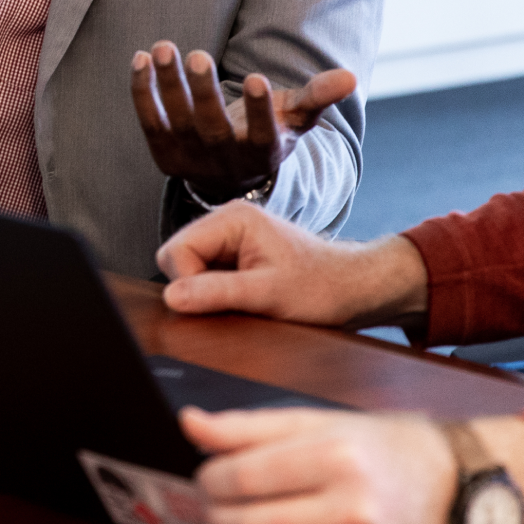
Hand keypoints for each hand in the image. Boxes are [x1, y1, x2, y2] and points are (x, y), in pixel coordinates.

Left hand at [132, 42, 355, 201]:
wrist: (229, 172)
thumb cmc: (267, 132)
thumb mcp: (295, 118)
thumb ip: (318, 96)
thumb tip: (350, 77)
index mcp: (261, 154)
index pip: (260, 134)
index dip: (257, 109)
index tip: (255, 79)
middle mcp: (224, 161)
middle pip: (210, 128)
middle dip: (203, 92)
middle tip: (198, 55)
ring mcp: (190, 160)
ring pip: (176, 123)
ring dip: (168, 85)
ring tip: (163, 48)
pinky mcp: (163, 154)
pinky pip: (149, 121)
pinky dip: (143, 92)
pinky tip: (141, 59)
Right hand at [157, 200, 428, 326]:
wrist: (351, 288)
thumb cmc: (320, 287)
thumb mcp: (267, 294)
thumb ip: (217, 292)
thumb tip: (171, 296)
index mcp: (233, 218)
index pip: (176, 250)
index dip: (187, 283)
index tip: (215, 304)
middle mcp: (227, 220)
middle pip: (178, 256)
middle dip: (195, 286)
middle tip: (234, 301)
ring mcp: (231, 236)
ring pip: (190, 267)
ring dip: (208, 291)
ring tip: (244, 299)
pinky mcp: (235, 253)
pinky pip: (205, 273)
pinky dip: (217, 292)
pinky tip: (244, 298)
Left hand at [181, 406, 458, 523]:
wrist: (458, 487)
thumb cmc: (387, 445)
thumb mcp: (324, 420)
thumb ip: (253, 426)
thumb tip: (191, 423)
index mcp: (337, 453)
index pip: (247, 474)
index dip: (212, 476)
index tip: (207, 472)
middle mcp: (351, 505)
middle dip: (218, 515)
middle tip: (213, 502)